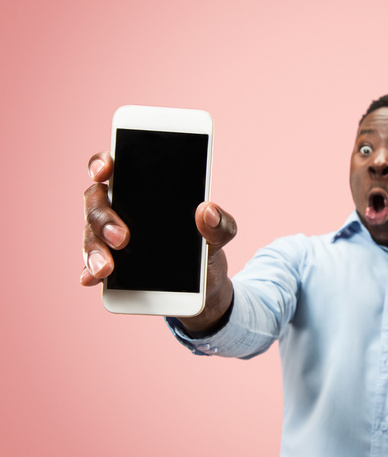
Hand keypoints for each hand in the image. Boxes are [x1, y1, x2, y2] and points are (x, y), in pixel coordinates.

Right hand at [80, 151, 236, 332]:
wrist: (207, 284)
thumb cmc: (207, 244)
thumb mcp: (221, 233)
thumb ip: (220, 222)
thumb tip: (207, 210)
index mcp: (144, 190)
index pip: (115, 167)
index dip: (102, 163)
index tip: (105, 171)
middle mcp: (121, 209)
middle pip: (96, 202)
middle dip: (103, 218)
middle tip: (122, 238)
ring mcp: (110, 237)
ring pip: (91, 234)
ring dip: (93, 250)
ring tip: (106, 268)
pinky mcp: (111, 266)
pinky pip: (92, 267)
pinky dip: (90, 272)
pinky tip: (93, 279)